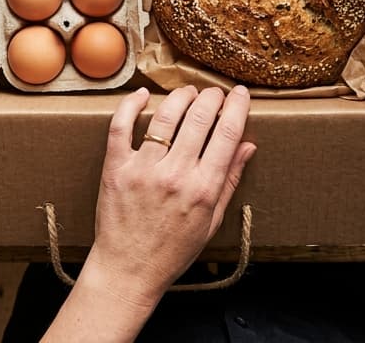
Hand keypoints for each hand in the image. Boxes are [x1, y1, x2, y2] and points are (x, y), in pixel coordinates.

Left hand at [85, 84, 254, 311]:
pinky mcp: (116, 168)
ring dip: (181, 96)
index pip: (227, 134)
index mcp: (203, 189)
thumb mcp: (211, 221)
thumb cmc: (173, 250)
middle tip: (214, 94)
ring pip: (165, 116)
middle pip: (199, 117)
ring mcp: (143, 170)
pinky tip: (144, 94)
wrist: (129, 271)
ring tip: (188, 93)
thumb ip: (230, 180)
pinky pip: (122, 126)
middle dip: (211, 97)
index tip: (239, 94)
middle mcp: (175, 175)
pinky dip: (132, 104)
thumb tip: (248, 145)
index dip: (236, 107)